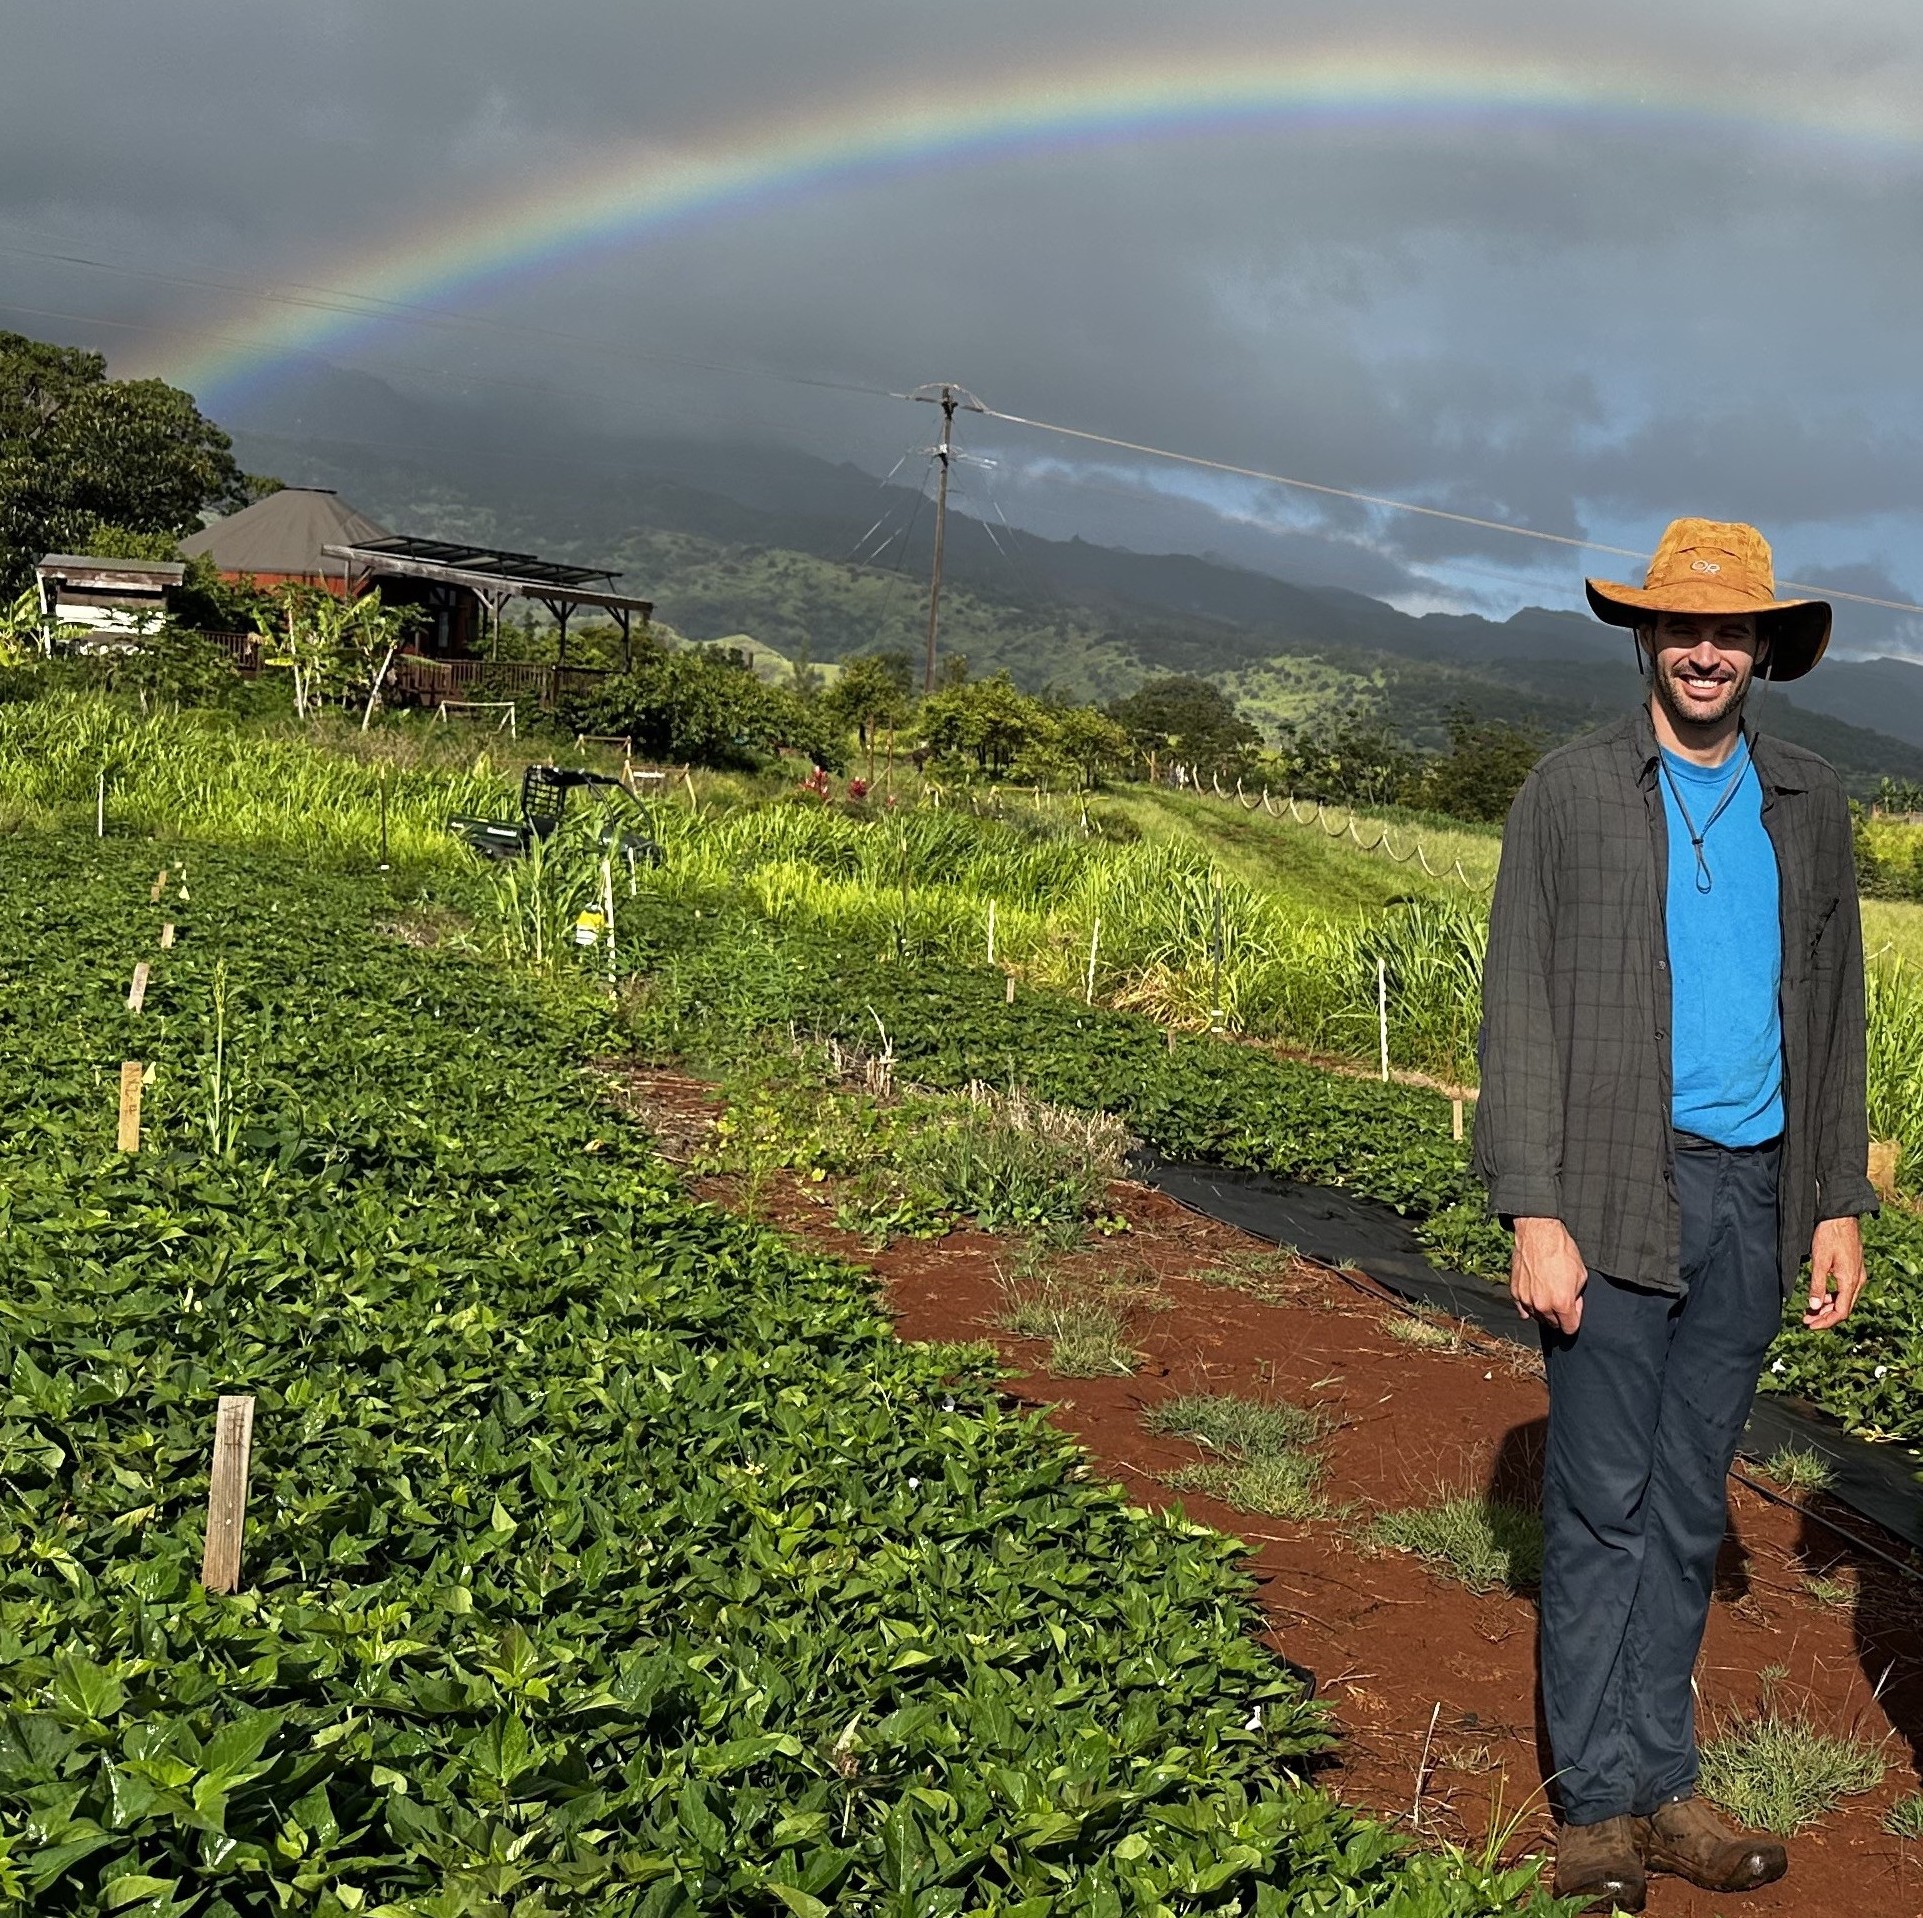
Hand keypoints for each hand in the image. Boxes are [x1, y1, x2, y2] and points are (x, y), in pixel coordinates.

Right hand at [1511, 1217, 1588, 1333]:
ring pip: (1537, 1317)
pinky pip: (1522, 1309)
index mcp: (1562, 1303)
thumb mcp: (1581, 1275)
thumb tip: (1572, 1306)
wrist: (1539, 1234)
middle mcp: (1543, 1305)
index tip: (1574, 1313)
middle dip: (1559, 1316)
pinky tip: (1534, 1297)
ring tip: (1547, 1295)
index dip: (1574, 1321)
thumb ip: (1577, 1297)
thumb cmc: (1561, 1251)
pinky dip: (1528, 1307)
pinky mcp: (1515, 1291)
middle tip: (1561, 1300)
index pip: (1569, 1328)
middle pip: (1552, 1324)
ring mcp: (1526, 1299)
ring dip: (1543, 1311)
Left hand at [1805, 1217, 1867, 1329]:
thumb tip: (1814, 1307)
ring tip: (1809, 1311)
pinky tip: (1819, 1296)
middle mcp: (1857, 1280)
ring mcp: (1857, 1274)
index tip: (1810, 1326)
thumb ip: (1817, 1285)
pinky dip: (1831, 1295)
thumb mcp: (1819, 1262)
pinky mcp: (1853, 1268)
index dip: (1826, 1322)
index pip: (1841, 1312)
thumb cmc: (1829, 1236)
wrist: (1840, 1216)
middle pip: (1843, 1308)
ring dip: (1827, 1306)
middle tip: (1806, 1320)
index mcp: (1850, 1281)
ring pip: (1844, 1299)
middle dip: (1825, 1316)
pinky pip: (1844, 1289)